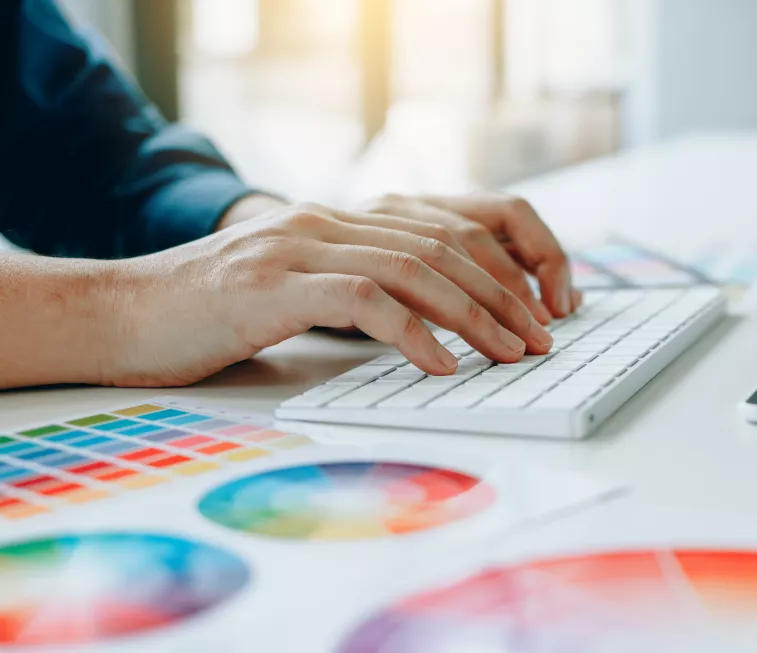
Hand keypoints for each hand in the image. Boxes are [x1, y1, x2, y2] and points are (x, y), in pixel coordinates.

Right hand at [102, 202, 553, 386]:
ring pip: (413, 267)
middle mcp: (325, 222)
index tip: (529, 314)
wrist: (122, 312)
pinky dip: (413, 332)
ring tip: (509, 353)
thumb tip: (427, 330)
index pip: (440, 230)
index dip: (496, 270)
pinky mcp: (273, 286)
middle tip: (537, 338)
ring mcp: (298, 247)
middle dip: (501, 293)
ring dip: (473, 314)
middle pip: (440, 244)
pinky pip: (363, 300)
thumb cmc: (210, 314)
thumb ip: (351, 291)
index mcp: (336, 221)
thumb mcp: (293, 291)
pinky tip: (441, 365)